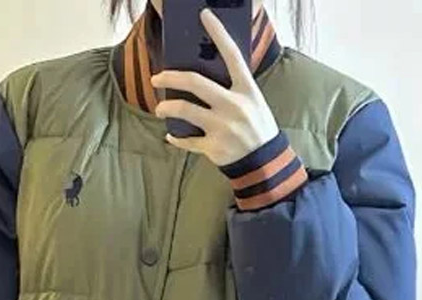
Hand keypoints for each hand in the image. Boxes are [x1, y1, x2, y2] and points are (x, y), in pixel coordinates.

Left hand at [151, 8, 278, 166]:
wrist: (265, 162)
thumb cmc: (256, 127)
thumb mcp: (252, 102)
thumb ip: (232, 88)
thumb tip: (201, 77)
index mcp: (247, 89)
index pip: (232, 54)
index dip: (218, 33)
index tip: (204, 16)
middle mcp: (234, 105)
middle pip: (195, 82)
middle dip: (170, 78)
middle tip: (157, 78)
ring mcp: (223, 127)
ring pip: (185, 110)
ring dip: (166, 108)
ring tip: (160, 110)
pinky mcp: (214, 147)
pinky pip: (187, 141)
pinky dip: (176, 139)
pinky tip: (171, 137)